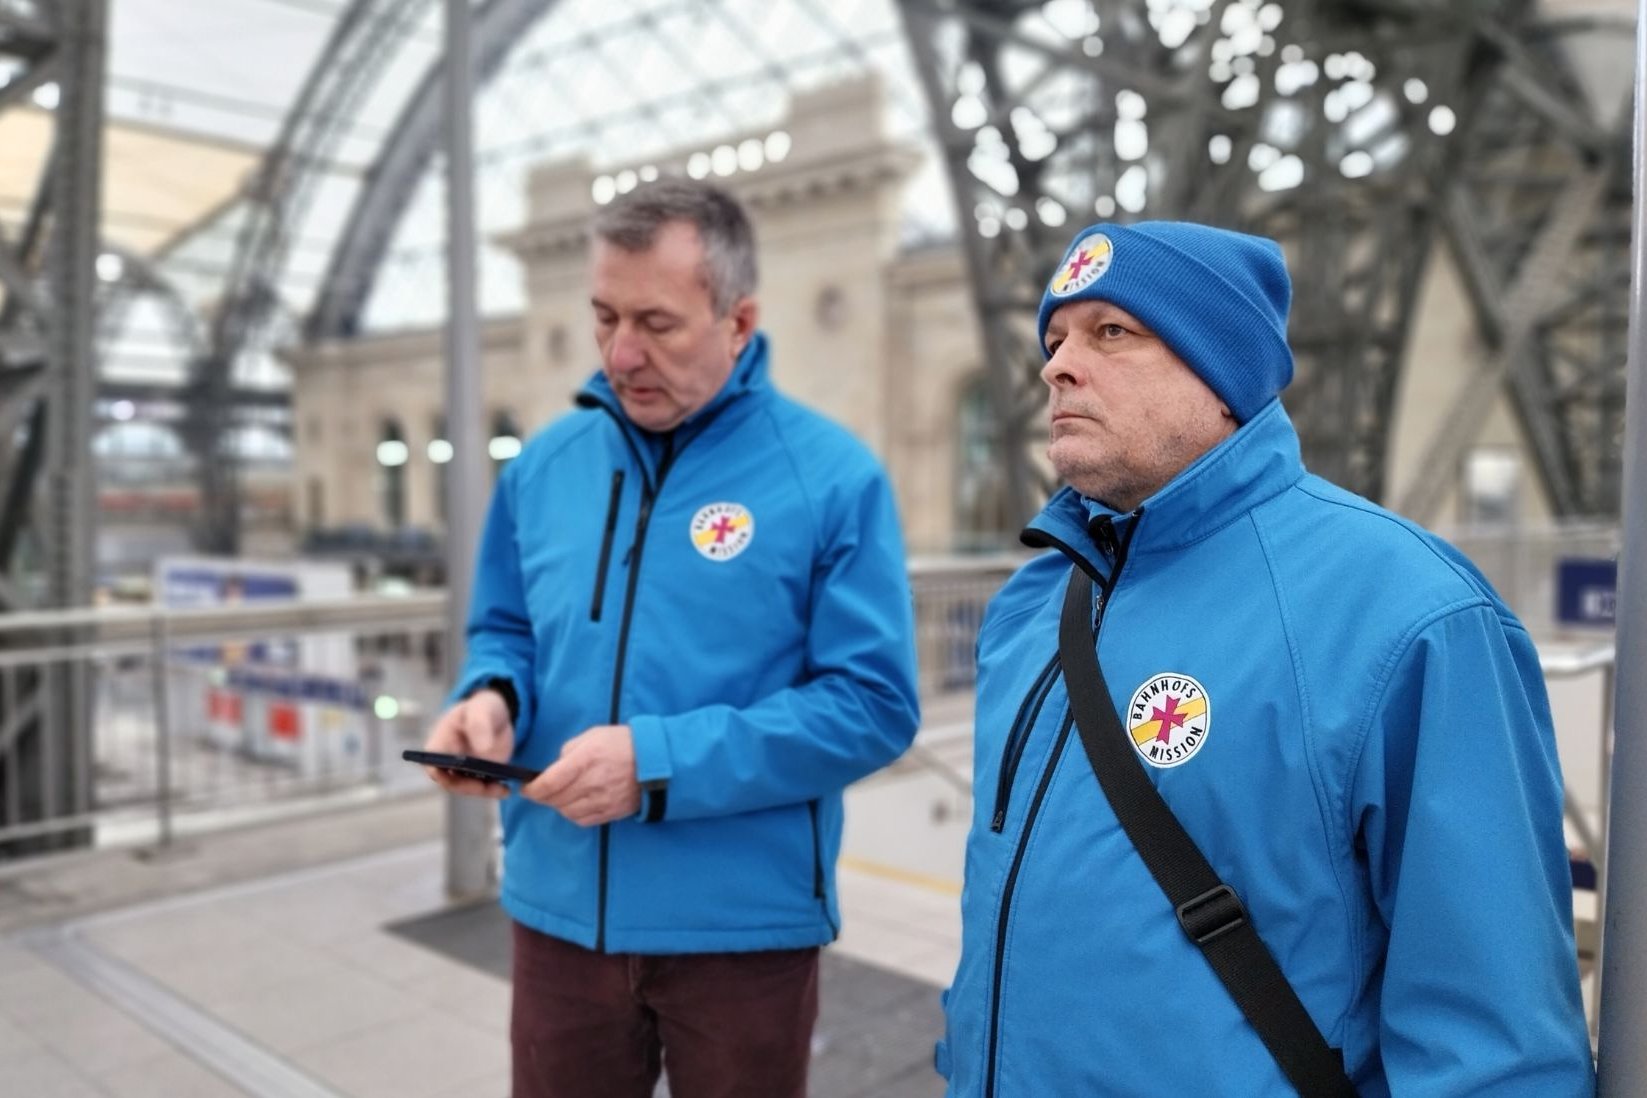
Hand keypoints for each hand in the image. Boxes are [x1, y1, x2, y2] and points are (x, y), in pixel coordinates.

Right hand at [421, 689, 515, 800]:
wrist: (498, 714)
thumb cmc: (482, 708)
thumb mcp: (481, 710)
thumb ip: (480, 725)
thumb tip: (484, 750)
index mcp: (440, 744)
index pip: (432, 765)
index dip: (441, 776)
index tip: (459, 779)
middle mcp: (448, 761)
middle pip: (451, 781)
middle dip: (468, 787)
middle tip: (488, 786)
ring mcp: (463, 771)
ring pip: (468, 788)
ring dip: (483, 791)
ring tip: (502, 789)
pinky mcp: (479, 776)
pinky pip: (482, 787)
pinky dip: (493, 790)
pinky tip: (505, 789)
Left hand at [522, 724, 640, 825]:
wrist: (656, 760)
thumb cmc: (623, 743)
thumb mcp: (593, 735)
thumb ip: (570, 750)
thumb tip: (555, 768)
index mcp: (585, 759)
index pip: (549, 782)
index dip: (533, 789)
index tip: (527, 788)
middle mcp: (592, 782)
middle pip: (555, 799)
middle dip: (543, 797)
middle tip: (542, 791)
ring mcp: (602, 800)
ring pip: (567, 811)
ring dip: (558, 805)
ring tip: (561, 795)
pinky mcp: (611, 812)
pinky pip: (583, 820)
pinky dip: (573, 814)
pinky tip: (576, 804)